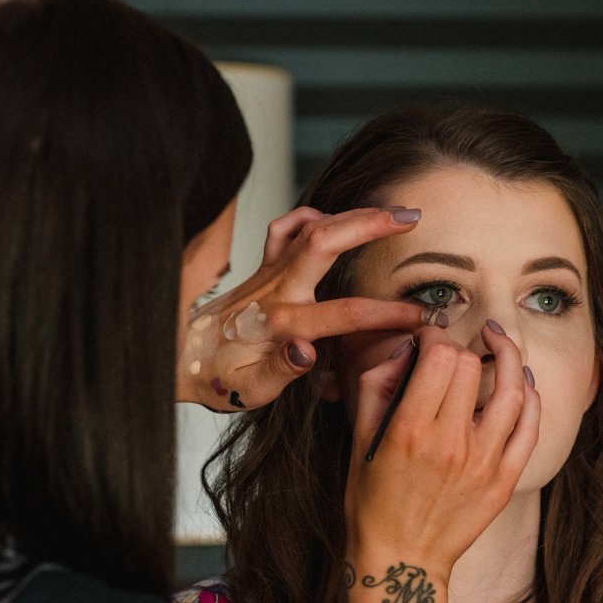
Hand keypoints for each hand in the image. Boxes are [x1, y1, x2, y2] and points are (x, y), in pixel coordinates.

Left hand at [179, 206, 439, 410]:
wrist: (180, 359)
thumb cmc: (219, 379)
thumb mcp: (250, 391)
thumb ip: (281, 371)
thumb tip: (308, 351)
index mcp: (280, 324)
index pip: (346, 314)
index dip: (390, 314)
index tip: (423, 317)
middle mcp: (275, 290)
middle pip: (325, 242)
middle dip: (370, 225)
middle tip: (411, 217)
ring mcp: (267, 273)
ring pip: (309, 228)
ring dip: (350, 213)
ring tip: (388, 211)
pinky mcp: (261, 267)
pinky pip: (282, 229)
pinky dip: (308, 216)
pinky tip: (329, 220)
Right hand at [343, 322, 540, 579]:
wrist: (401, 559)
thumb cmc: (371, 500)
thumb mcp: (359, 439)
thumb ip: (379, 386)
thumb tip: (408, 349)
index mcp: (410, 429)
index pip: (438, 356)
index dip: (434, 336)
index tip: (428, 339)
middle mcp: (450, 443)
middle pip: (472, 366)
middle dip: (463, 347)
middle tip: (453, 350)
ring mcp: (483, 463)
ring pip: (513, 390)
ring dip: (508, 359)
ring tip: (499, 344)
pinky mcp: (503, 481)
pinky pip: (529, 429)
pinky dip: (530, 398)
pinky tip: (522, 382)